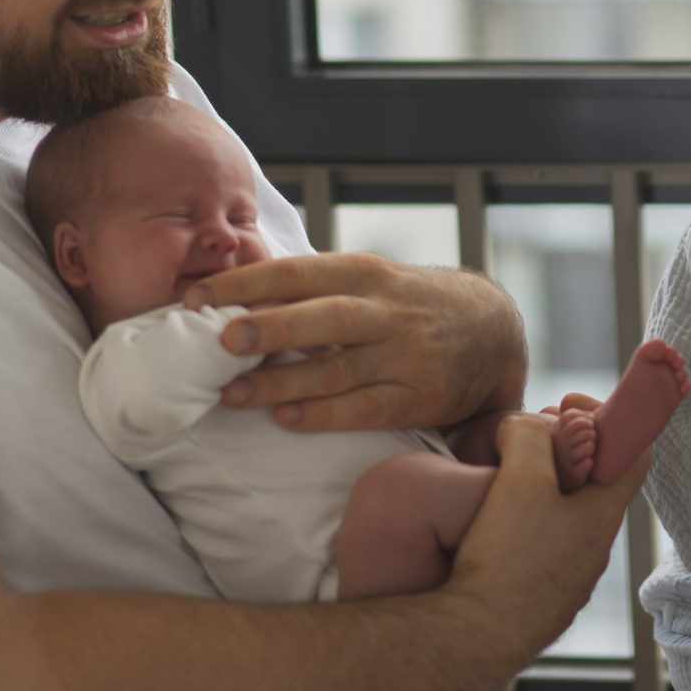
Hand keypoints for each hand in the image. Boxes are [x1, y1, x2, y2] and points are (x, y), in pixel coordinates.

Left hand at [182, 252, 526, 430]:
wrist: (493, 331)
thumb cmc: (407, 304)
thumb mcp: (370, 279)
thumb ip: (313, 289)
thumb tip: (231, 298)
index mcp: (366, 273)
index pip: (300, 272)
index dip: (247, 283)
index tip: (197, 298)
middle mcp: (387, 311)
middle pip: (324, 317)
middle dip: (271, 327)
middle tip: (221, 339)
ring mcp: (405, 356)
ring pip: (339, 369)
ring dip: (282, 383)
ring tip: (232, 394)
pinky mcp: (420, 398)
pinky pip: (366, 408)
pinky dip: (324, 415)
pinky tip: (286, 419)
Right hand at [444, 414, 649, 664]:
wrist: (474, 638)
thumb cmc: (506, 557)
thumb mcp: (520, 476)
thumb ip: (529, 435)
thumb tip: (525, 426)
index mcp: (601, 517)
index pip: (635, 454)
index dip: (608, 418)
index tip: (568, 406)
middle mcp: (593, 552)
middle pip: (593, 484)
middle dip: (562, 452)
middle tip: (524, 437)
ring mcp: (567, 581)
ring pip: (563, 518)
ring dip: (540, 490)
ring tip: (500, 477)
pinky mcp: (537, 601)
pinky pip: (539, 548)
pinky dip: (522, 524)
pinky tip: (488, 523)